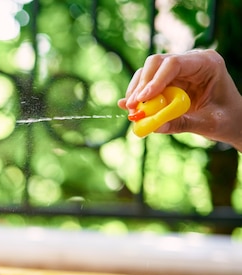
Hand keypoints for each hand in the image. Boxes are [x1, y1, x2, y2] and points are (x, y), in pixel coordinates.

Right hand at [118, 49, 241, 150]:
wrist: (231, 120)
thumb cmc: (227, 119)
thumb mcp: (208, 124)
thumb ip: (183, 123)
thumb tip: (154, 127)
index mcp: (207, 64)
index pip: (174, 63)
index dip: (155, 80)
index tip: (142, 99)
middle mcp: (190, 62)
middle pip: (156, 63)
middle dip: (142, 85)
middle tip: (133, 106)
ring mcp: (178, 71)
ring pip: (147, 73)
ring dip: (136, 91)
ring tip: (132, 111)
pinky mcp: (168, 81)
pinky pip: (147, 85)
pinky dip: (137, 96)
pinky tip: (127, 107)